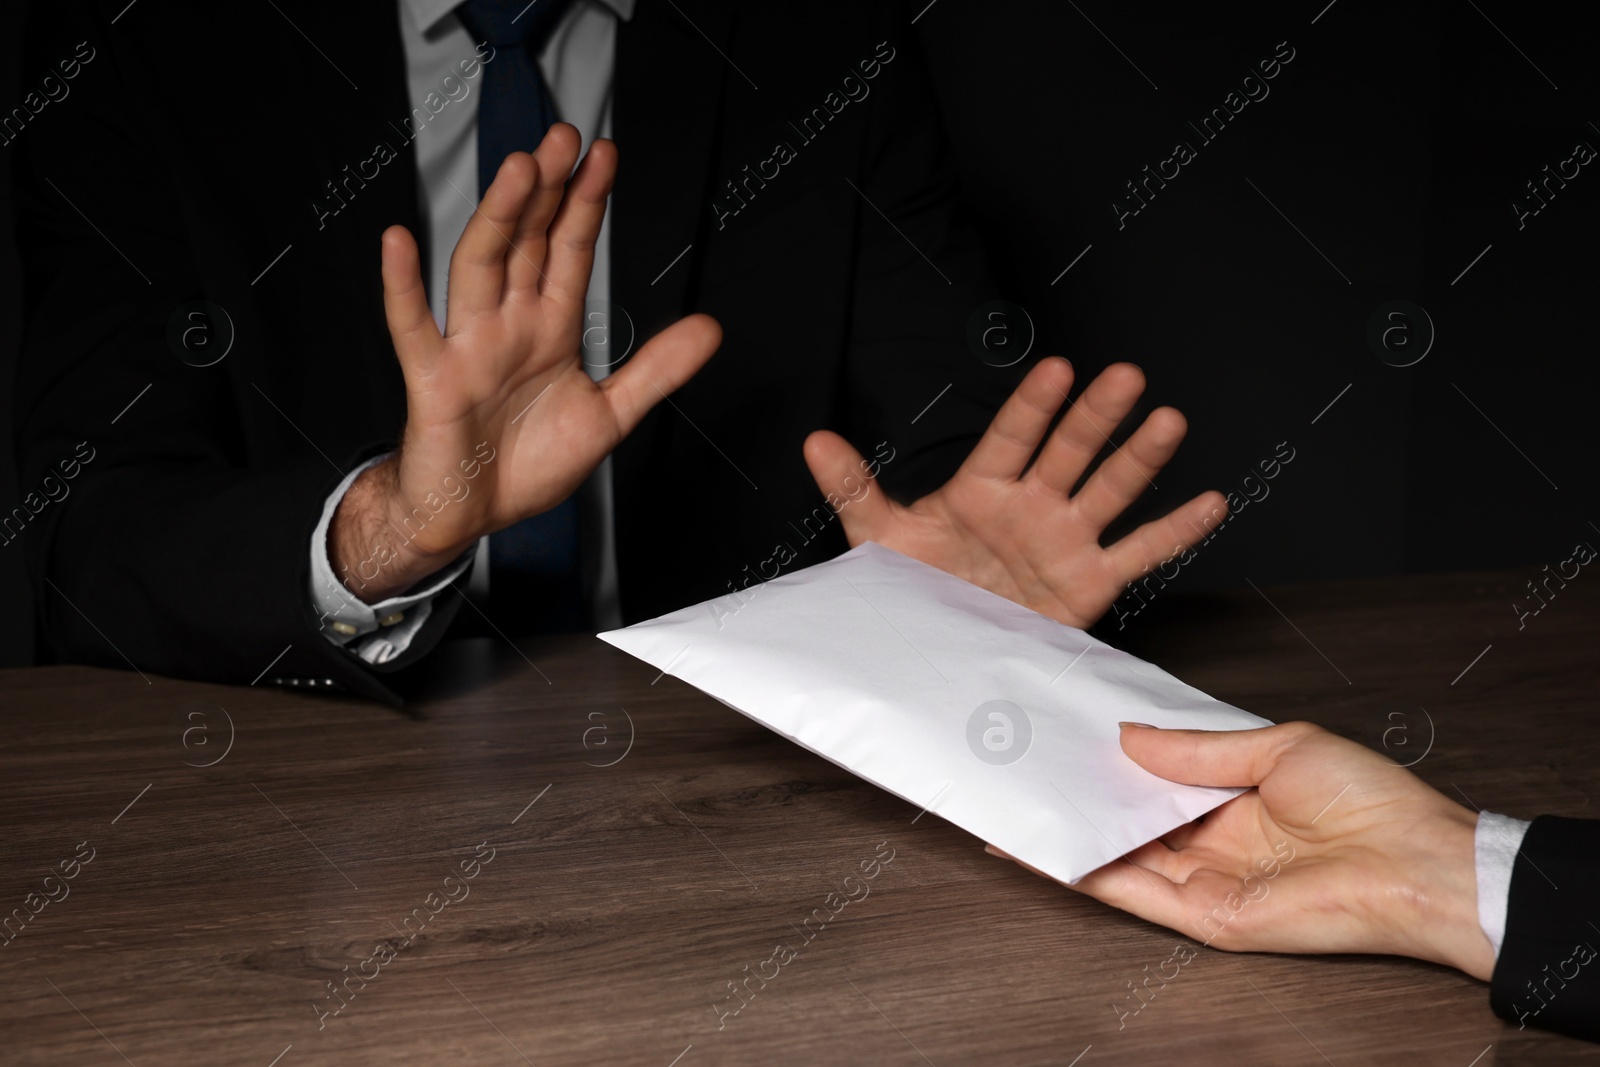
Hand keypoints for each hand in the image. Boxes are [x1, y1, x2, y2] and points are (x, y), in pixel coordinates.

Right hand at [331, 125, 720, 601]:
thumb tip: (709, 329)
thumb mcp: (610, 415)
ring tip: (517, 170)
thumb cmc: (527, 465)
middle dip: (546, 191)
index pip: (569, 252)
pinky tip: (400, 243)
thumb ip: (656, 369)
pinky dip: (403, 287)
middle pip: (527, 243)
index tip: (604, 158)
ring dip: (499, 218)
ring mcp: (467, 346)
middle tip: (564, 139)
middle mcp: (508, 325)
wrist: (474, 515)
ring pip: (480, 267)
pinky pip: (413, 327)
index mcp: (548, 328)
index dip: (586, 206)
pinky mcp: (433, 380)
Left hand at [803, 358, 1224, 629]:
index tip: (1056, 369)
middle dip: (1095, 417)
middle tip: (1125, 376)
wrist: (938, 648)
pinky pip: (1138, 554)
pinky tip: (1209, 502)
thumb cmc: (914, 584)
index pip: (1009, 439)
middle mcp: (1030, 506)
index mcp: (980, 489)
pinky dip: (1174, 531)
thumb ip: (854, 486)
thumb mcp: (877, 536)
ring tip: (1168, 420)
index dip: (1032, 408)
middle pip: (1068, 453)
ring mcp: (1064, 541)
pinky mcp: (1089, 582)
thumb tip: (813, 440)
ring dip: (1138, 458)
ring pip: (1108, 492)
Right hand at [988, 722, 1494, 979]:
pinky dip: (1085, 873)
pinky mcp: (1204, 917)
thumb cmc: (1371, 802)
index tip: (1066, 734)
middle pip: (1129, 820)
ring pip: (1118, 857)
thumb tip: (1132, 736)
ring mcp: (1204, 882)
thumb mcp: (1277, 748)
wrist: (1416, 865)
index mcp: (1234, 798)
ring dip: (1069, 833)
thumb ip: (1198, 750)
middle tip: (1025, 765)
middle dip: (1079, 795)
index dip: (1111, 759)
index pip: (1156, 780)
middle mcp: (1213, 842)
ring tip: (1015, 802)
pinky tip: (1047, 849)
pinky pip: (1131, 893)